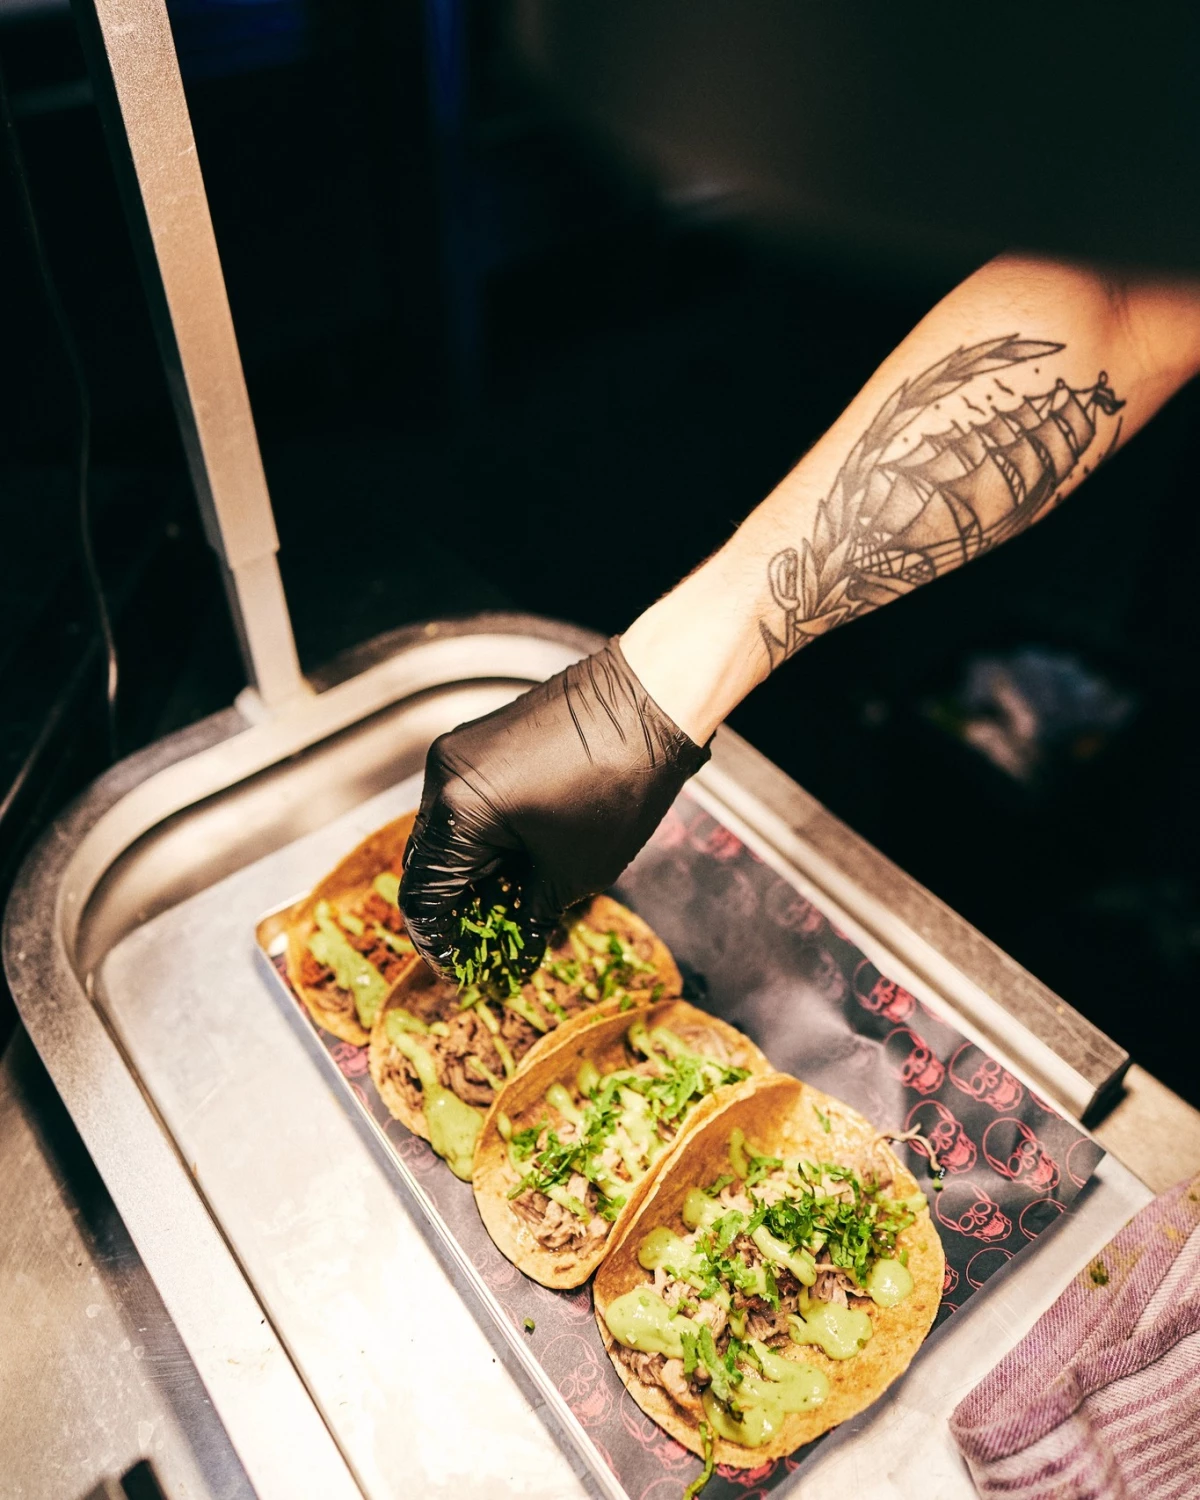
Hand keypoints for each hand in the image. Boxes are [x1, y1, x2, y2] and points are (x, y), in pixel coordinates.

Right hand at [400, 638, 709, 978]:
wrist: (652, 701)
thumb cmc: (619, 783)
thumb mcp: (574, 872)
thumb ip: (530, 916)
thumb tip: (515, 953)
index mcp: (458, 810)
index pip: (425, 895)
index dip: (441, 942)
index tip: (462, 969)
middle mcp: (445, 775)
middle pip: (428, 863)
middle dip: (456, 909)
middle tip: (486, 945)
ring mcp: (462, 752)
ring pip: (448, 833)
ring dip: (472, 875)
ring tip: (508, 908)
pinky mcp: (483, 742)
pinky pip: (467, 804)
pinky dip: (485, 840)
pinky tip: (517, 865)